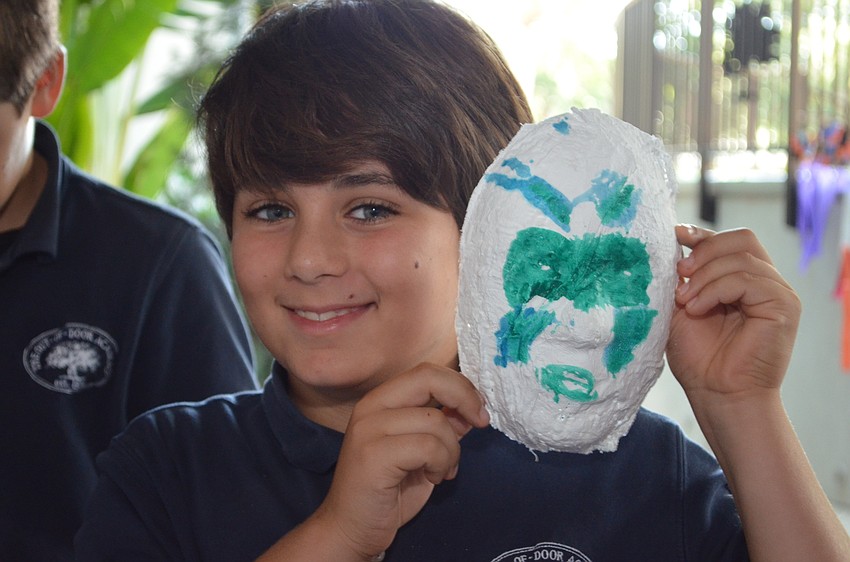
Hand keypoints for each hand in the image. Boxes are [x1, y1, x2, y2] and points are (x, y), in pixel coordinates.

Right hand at [310, 363, 488, 559]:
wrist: (351, 528)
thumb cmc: (387, 491)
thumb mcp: (421, 452)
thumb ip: (440, 427)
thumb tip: (469, 410)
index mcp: (381, 401)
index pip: (426, 372)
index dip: (460, 386)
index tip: (479, 410)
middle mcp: (371, 408)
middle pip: (428, 379)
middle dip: (464, 398)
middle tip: (480, 423)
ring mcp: (369, 430)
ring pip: (435, 422)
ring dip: (452, 451)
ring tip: (442, 470)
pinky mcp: (373, 455)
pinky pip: (428, 447)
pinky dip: (441, 464)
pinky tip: (433, 478)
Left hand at [666, 225, 800, 399]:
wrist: (716, 393)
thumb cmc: (698, 358)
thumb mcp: (681, 307)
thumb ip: (683, 277)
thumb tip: (674, 244)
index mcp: (741, 279)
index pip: (729, 240)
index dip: (701, 233)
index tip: (675, 235)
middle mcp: (763, 282)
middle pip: (741, 239)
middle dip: (704, 251)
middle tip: (679, 274)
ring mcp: (778, 293)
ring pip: (740, 259)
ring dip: (704, 277)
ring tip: (684, 302)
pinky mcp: (784, 306)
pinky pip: (748, 279)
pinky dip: (716, 290)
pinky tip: (698, 309)